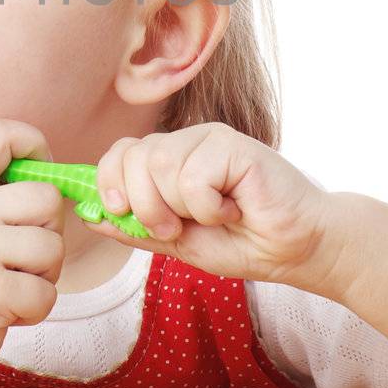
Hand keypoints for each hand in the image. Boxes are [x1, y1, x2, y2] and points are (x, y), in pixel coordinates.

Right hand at [0, 118, 65, 376]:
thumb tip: (53, 170)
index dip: (31, 143)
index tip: (36, 169)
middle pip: (49, 198)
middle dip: (48, 231)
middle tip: (20, 255)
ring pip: (54, 249)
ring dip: (43, 275)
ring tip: (10, 283)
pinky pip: (47, 293)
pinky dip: (34, 308)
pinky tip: (6, 308)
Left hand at [83, 122, 333, 287]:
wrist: (298, 249)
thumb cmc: (244, 243)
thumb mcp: (178, 243)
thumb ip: (136, 228)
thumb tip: (90, 216)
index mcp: (168, 161)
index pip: (118, 153)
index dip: (108, 182)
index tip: (122, 212)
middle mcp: (185, 143)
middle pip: (133, 158)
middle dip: (147, 206)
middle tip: (179, 227)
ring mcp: (209, 139)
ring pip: (160, 165)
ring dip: (182, 208)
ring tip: (216, 217)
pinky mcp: (233, 143)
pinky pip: (194, 176)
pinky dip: (209, 206)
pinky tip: (236, 207)